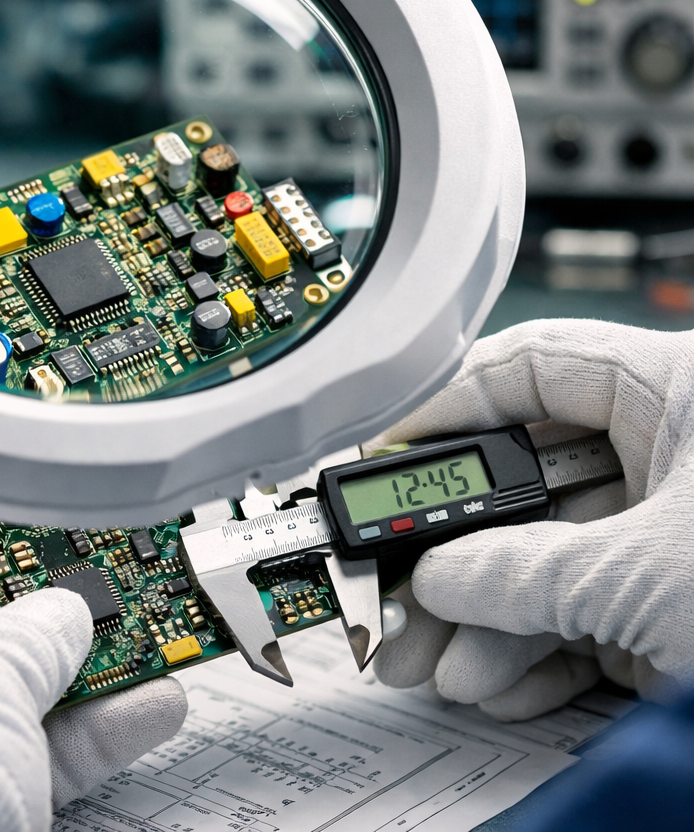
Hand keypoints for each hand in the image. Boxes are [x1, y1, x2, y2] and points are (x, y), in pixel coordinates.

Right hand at [366, 319, 693, 719]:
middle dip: (455, 547)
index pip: (532, 368)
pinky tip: (495, 681)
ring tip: (433, 663)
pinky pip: (586, 618)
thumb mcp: (650, 577)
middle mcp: (673, 458)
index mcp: (678, 394)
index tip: (383, 451)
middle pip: (528, 484)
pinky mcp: (679, 611)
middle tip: (392, 584)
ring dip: (484, 617)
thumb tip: (441, 580)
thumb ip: (524, 573)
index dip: (445, 405)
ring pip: (550, 561)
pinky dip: (538, 652)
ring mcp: (674, 539)